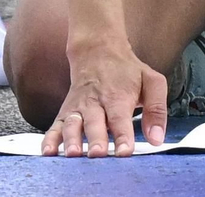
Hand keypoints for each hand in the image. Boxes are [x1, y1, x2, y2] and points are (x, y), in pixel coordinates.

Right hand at [40, 37, 167, 157]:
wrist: (97, 50)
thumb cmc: (127, 71)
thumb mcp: (152, 82)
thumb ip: (157, 110)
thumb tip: (157, 138)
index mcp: (118, 97)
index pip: (120, 119)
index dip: (122, 136)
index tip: (124, 152)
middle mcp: (95, 103)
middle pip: (94, 123)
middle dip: (96, 139)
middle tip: (98, 154)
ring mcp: (78, 108)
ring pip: (72, 124)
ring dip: (71, 139)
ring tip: (73, 154)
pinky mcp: (65, 112)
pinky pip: (54, 126)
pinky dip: (49, 139)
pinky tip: (47, 152)